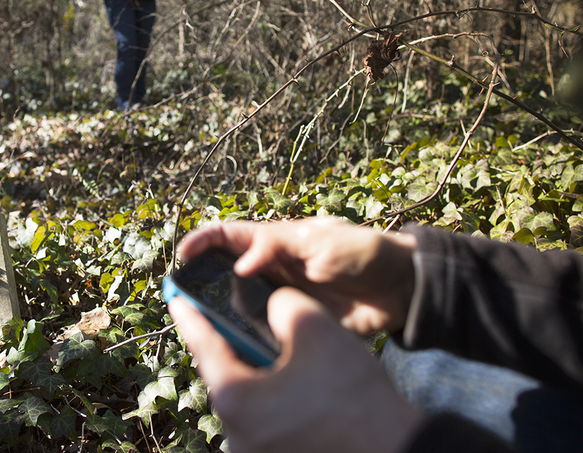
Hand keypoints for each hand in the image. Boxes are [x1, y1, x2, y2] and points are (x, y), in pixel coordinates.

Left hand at [168, 287, 423, 452]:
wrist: (397, 449)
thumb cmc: (353, 395)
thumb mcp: (315, 328)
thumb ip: (281, 306)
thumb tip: (271, 307)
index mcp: (235, 399)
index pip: (203, 346)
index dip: (190, 315)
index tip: (176, 297)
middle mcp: (236, 435)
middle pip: (225, 377)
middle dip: (231, 346)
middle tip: (235, 320)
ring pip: (246, 402)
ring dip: (256, 376)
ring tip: (275, 351)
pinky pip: (265, 424)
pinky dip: (272, 401)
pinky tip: (295, 386)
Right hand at [177, 217, 416, 333]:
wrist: (400, 289)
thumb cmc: (364, 253)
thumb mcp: (322, 241)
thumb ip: (280, 246)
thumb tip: (241, 264)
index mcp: (275, 241)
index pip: (229, 236)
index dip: (203, 241)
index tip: (184, 256)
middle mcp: (271, 269)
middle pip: (224, 272)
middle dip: (200, 280)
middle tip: (182, 296)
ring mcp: (280, 298)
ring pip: (237, 304)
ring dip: (218, 312)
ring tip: (199, 324)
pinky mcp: (292, 325)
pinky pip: (261, 331)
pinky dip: (245, 337)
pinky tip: (233, 347)